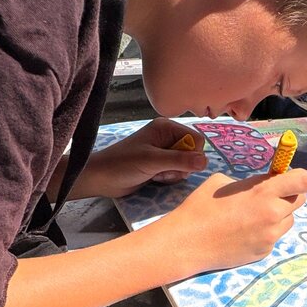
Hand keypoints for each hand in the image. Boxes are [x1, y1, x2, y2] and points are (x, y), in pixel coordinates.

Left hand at [84, 118, 207, 198]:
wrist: (101, 179)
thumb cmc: (123, 164)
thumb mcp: (152, 161)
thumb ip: (179, 160)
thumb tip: (205, 161)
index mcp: (166, 127)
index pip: (196, 139)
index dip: (192, 155)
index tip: (178, 165)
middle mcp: (168, 136)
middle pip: (192, 153)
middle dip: (181, 166)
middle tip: (164, 171)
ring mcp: (164, 151)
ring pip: (186, 164)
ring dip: (174, 173)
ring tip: (157, 174)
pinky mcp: (161, 164)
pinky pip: (177, 172)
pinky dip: (169, 177)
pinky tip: (155, 178)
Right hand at [157, 168, 306, 275]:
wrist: (187, 243)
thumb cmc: (200, 207)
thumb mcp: (224, 182)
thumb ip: (250, 182)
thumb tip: (264, 183)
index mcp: (263, 193)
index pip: (303, 181)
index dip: (300, 177)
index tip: (290, 176)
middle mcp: (273, 215)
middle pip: (301, 199)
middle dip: (290, 193)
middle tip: (271, 193)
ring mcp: (270, 236)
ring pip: (289, 220)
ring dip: (279, 213)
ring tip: (254, 214)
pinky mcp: (264, 252)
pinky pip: (274, 236)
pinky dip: (266, 230)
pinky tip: (245, 230)